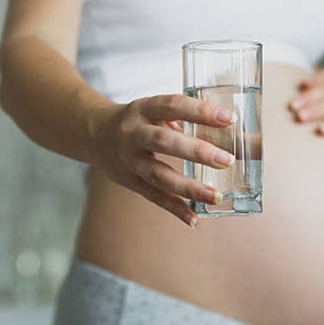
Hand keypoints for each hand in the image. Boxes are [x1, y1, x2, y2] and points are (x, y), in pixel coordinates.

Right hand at [88, 95, 235, 227]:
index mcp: (143, 109)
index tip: (230, 119)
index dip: (201, 111)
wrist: (93, 133)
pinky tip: (194, 219)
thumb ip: (182, 118)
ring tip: (216, 196)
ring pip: (158, 175)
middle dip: (197, 151)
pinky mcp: (128, 181)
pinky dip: (174, 208)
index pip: (173, 105)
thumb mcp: (153, 109)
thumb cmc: (138, 120)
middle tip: (227, 160)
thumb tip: (226, 129)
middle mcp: (133, 133)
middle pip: (164, 142)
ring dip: (189, 187)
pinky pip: (152, 196)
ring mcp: (129, 159)